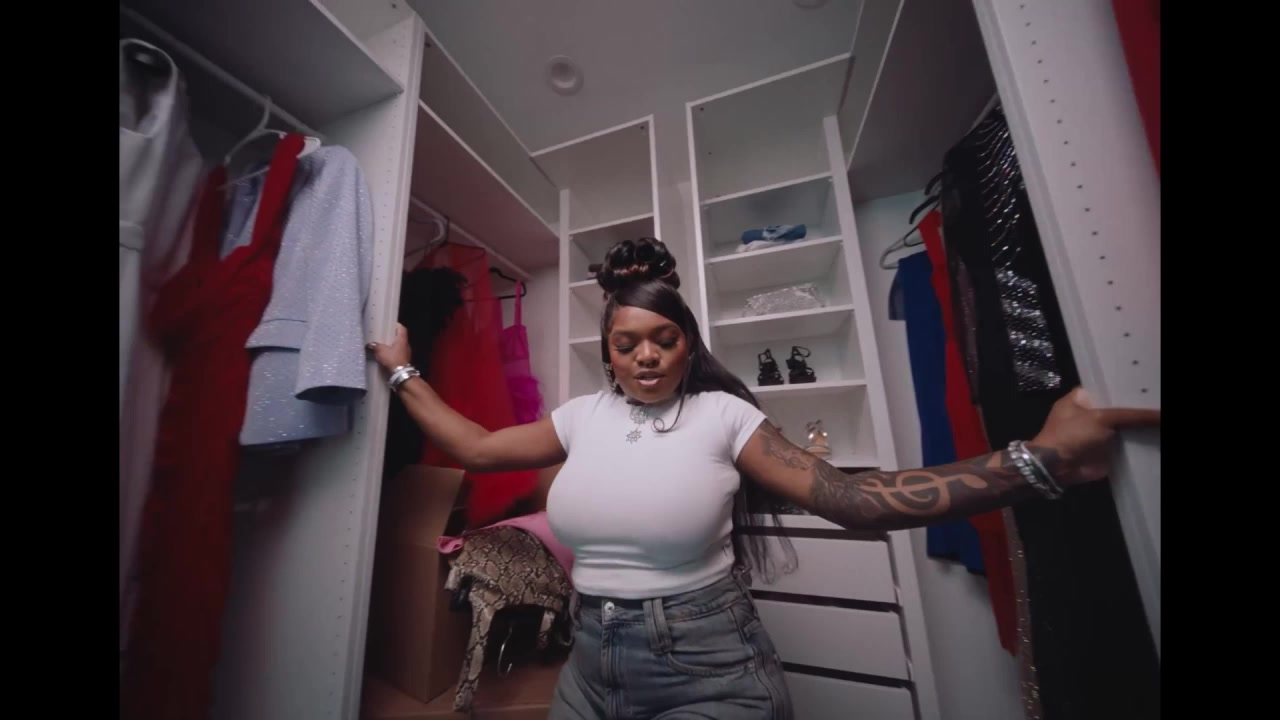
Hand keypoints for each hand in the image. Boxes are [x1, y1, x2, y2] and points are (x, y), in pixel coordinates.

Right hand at [366, 323, 411, 371]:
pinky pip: (398, 353)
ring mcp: (406, 353)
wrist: (400, 374)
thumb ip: (375, 346)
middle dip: (392, 336)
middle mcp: (406, 345)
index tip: (390, 325)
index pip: (402, 328)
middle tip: (384, 335)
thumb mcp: (381, 351)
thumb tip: (370, 344)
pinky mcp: (404, 360)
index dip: (396, 325)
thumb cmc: (392, 359)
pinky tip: (386, 355)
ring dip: (392, 345)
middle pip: (400, 337)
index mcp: (402, 339)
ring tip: (383, 345)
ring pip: (399, 345)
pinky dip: (393, 353)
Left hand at [1031, 387, 1159, 486]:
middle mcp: (1091, 412)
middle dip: (1138, 406)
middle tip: (1161, 399)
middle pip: (1119, 407)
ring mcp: (1099, 432)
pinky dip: (1140, 441)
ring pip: (1125, 425)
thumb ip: (1132, 415)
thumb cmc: (1072, 434)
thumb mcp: (1101, 418)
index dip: (1127, 385)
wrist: (1059, 467)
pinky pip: (1127, 443)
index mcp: (1081, 398)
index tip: (1149, 383)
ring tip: (1164, 417)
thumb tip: (1161, 414)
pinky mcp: (1107, 448)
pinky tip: (1159, 436)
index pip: (1108, 386)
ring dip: (1142, 425)